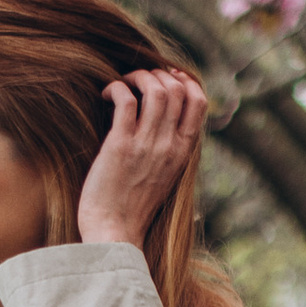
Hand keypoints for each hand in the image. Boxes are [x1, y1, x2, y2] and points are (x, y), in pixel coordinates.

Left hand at [77, 67, 210, 250]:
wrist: (115, 232)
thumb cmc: (133, 207)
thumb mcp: (164, 177)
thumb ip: (170, 151)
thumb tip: (166, 125)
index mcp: (183, 152)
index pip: (199, 102)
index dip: (185, 81)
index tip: (168, 76)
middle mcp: (169, 145)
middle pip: (177, 90)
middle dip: (158, 74)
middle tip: (138, 79)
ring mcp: (146, 145)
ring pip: (155, 90)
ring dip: (139, 76)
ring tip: (124, 82)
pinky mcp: (120, 145)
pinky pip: (126, 100)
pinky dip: (116, 88)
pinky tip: (105, 94)